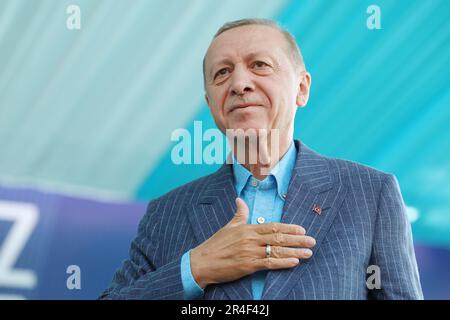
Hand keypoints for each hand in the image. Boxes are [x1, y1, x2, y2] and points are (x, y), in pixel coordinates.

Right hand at [190, 197, 315, 288]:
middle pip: (278, 238)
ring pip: (277, 251)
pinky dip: (282, 263)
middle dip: (297, 240)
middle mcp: (250, 239)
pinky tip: (293, 262)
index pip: (272, 226)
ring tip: (308, 253)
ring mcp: (250, 253)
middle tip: (312, 241)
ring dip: (294, 252)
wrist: (202, 262)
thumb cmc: (215, 245)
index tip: (302, 229)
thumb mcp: (228, 227)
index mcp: (247, 229)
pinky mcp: (248, 266)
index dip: (289, 228)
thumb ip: (239, 214)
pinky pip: (269, 263)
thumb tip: (240, 199)